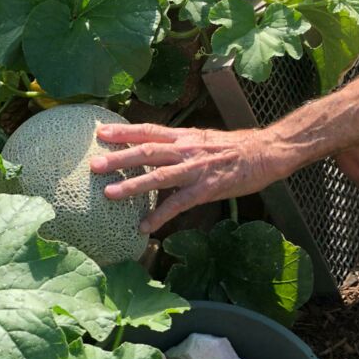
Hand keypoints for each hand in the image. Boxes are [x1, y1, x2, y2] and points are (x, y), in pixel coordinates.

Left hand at [90, 122, 290, 232]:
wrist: (266, 152)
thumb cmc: (237, 148)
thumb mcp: (205, 140)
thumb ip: (182, 146)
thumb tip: (161, 152)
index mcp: (186, 136)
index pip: (149, 131)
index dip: (124, 131)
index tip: (100, 131)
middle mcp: (187, 149)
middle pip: (147, 151)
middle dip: (119, 157)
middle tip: (93, 164)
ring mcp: (196, 168)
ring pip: (159, 175)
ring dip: (132, 185)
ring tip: (108, 194)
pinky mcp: (207, 188)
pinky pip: (179, 203)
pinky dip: (160, 215)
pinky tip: (145, 227)